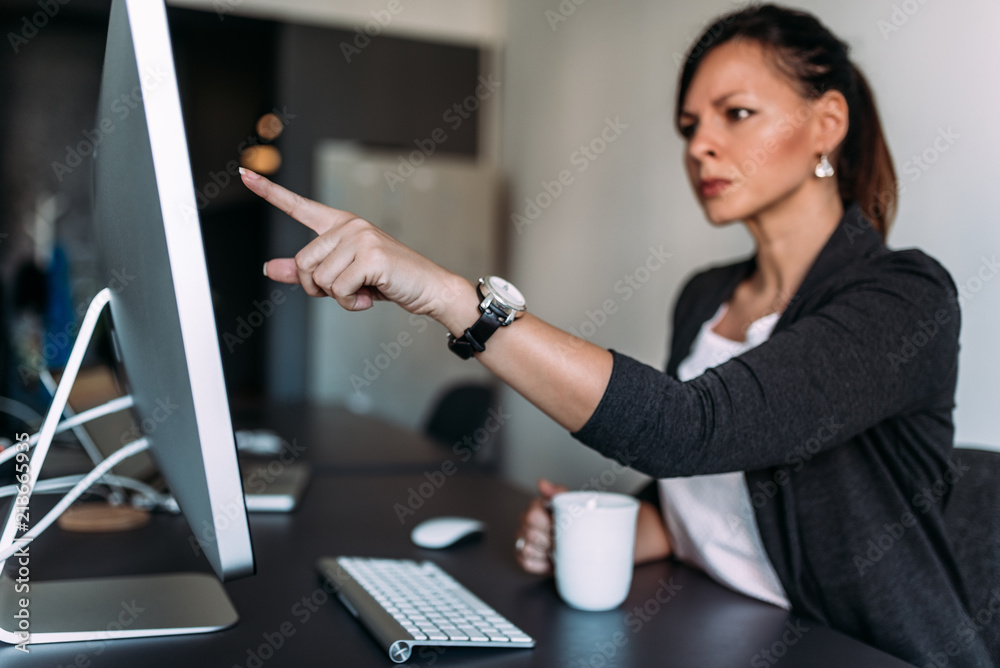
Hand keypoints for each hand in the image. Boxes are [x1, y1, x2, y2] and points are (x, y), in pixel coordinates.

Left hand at [240, 168, 475, 329]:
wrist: (427, 288)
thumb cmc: (387, 280)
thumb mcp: (342, 276)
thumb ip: (306, 272)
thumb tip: (268, 268)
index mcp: (341, 225)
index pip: (299, 206)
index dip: (269, 192)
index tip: (245, 174)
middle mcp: (349, 225)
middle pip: (303, 263)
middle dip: (317, 288)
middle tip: (346, 291)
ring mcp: (360, 238)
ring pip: (319, 279)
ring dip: (338, 298)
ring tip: (363, 292)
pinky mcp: (370, 256)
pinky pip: (338, 289)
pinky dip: (351, 303)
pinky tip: (370, 297)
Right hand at [515, 478, 567, 574]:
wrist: (579, 549)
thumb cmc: (574, 526)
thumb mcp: (571, 506)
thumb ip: (558, 492)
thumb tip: (541, 483)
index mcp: (537, 507)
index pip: (533, 514)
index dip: (548, 524)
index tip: (560, 528)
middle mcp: (526, 521)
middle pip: (530, 533)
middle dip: (549, 540)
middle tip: (562, 540)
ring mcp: (522, 538)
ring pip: (527, 548)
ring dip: (546, 552)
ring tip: (557, 550)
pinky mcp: (522, 556)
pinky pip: (526, 562)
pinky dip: (541, 563)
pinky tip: (549, 558)